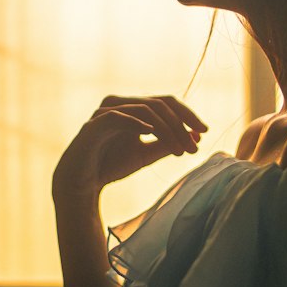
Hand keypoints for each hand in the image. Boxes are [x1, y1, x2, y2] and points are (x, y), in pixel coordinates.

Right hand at [52, 94, 207, 199]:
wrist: (81, 183)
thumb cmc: (112, 165)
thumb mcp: (147, 155)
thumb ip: (168, 144)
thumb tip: (196, 136)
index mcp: (134, 108)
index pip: (167, 102)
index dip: (188, 114)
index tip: (205, 131)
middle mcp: (121, 104)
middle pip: (160, 103)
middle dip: (181, 125)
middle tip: (194, 147)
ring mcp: (106, 111)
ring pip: (145, 109)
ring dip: (166, 129)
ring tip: (179, 150)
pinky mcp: (94, 124)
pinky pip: (118, 116)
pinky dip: (136, 123)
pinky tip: (151, 133)